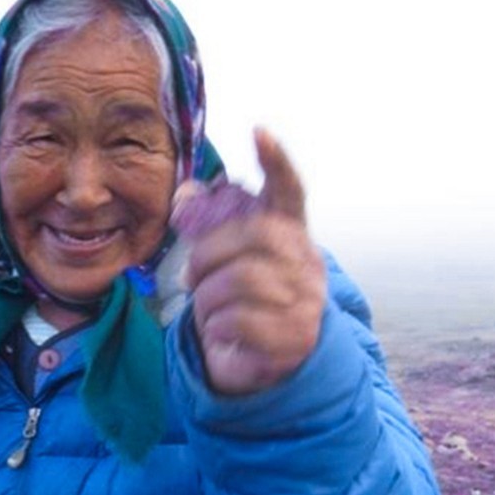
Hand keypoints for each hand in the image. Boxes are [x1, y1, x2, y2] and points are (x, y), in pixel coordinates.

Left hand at [180, 128, 325, 395]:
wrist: (264, 362)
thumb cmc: (240, 302)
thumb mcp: (225, 262)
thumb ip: (211, 227)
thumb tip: (186, 194)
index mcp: (291, 235)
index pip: (289, 190)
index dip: (276, 161)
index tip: (259, 131)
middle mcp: (307, 262)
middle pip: (256, 235)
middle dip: (210, 254)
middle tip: (191, 277)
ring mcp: (308, 299)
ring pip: (242, 281)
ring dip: (208, 299)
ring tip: (208, 311)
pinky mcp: (297, 336)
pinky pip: (241, 321)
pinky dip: (218, 327)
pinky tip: (221, 332)